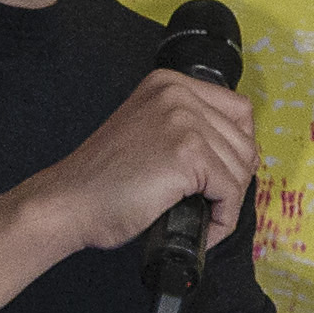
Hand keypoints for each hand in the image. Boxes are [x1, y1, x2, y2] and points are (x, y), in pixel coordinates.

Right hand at [8, 66, 257, 259]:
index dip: (238, 148)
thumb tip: (241, 151)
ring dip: (228, 202)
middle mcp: (178, 94)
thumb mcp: (150, 131)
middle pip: (244, 140)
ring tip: (205, 218)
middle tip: (214, 203)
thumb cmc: (104, 180)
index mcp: (169, 83)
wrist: (69, 202)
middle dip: (235, 179)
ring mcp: (184, 121)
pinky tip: (204, 229)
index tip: (224, 174)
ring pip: (241, 167)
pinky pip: (229, 192)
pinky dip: (223, 218)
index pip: (238, 110)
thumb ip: (188, 127)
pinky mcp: (188, 153)